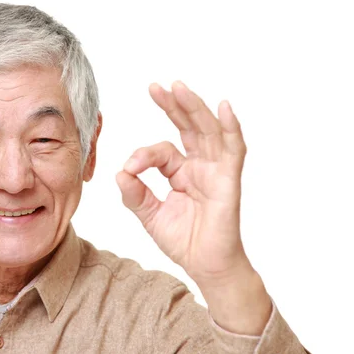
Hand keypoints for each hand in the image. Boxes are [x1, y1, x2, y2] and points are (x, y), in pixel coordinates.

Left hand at [116, 81, 272, 333]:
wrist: (205, 266)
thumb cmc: (184, 241)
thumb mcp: (150, 215)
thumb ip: (135, 194)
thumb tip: (120, 173)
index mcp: (181, 172)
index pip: (162, 151)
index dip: (143, 155)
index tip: (129, 168)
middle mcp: (200, 166)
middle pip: (188, 128)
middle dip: (173, 106)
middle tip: (157, 87)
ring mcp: (216, 171)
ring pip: (207, 131)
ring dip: (194, 108)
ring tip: (179, 88)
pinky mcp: (229, 180)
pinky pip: (234, 149)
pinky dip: (231, 128)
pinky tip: (224, 107)